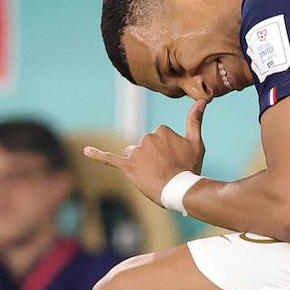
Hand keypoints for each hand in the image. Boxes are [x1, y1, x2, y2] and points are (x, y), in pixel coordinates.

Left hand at [82, 99, 207, 205]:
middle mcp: (146, 137)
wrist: (181, 189)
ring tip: (154, 176)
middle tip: (167, 171)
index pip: (159, 138)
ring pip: (134, 155)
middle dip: (153, 158)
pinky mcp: (128, 166)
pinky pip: (110, 158)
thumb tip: (203, 100)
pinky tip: (85, 150)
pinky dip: (97, 154)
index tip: (176, 161)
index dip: (167, 152)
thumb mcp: (196, 142)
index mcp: (160, 129)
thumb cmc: (190, 167)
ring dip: (142, 164)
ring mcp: (136, 152)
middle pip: (145, 146)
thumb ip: (195, 120)